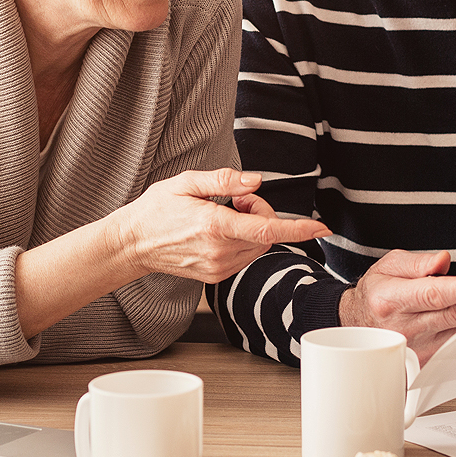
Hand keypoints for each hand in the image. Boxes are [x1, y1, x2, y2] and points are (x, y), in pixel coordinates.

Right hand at [117, 169, 330, 284]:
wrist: (133, 244)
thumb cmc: (157, 209)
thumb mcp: (186, 182)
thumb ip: (223, 180)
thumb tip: (256, 181)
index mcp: (214, 226)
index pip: (267, 230)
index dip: (298, 229)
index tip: (321, 228)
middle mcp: (219, 251)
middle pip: (267, 234)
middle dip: (261, 213)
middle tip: (234, 199)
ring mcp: (218, 268)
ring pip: (259, 247)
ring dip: (253, 228)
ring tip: (223, 214)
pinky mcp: (216, 276)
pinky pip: (246, 257)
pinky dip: (243, 241)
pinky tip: (219, 231)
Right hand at [339, 250, 455, 363]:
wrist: (359, 326)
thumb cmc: (377, 294)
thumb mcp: (388, 266)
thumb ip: (417, 262)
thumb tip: (443, 261)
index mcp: (392, 299)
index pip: (433, 294)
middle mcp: (406, 326)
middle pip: (455, 314)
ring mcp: (419, 347)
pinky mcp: (430, 359)